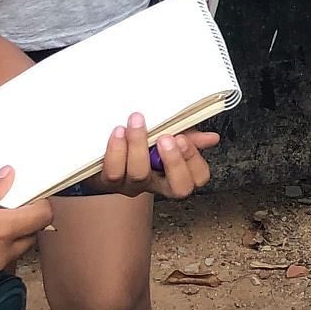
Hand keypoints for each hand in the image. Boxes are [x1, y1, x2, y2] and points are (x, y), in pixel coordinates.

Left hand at [87, 113, 218, 198]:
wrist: (99, 150)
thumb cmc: (139, 143)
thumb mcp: (166, 135)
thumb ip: (188, 136)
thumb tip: (211, 138)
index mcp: (173, 173)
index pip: (196, 178)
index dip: (193, 161)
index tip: (182, 138)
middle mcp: (155, 184)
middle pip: (178, 188)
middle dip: (175, 161)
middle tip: (166, 137)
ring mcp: (131, 185)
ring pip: (140, 174)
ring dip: (140, 145)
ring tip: (137, 121)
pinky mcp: (107, 181)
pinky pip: (114, 170)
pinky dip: (116, 149)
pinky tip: (118, 131)